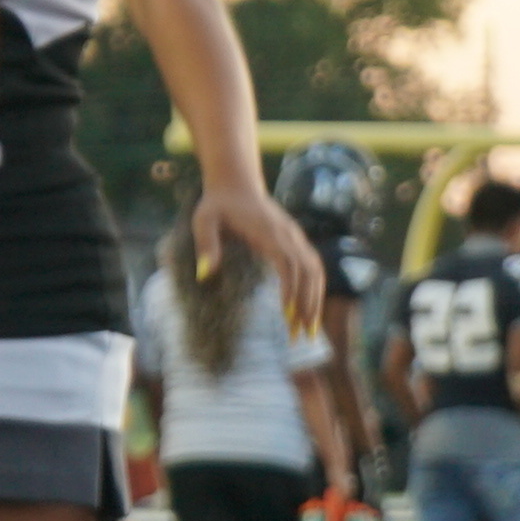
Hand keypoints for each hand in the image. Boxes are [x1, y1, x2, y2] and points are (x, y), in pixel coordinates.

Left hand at [189, 179, 324, 331]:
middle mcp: (288, 234)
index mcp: (268, 231)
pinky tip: (308, 311)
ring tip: (309, 331)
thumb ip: (205, 244)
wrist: (236, 184)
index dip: (291, 289)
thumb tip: (205, 275)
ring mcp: (295, 237)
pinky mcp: (295, 241)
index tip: (288, 315)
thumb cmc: (217, 205)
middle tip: (300, 336)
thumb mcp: (203, 220)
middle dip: (308, 304)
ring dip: (315, 300)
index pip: (288, 263)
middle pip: (308, 271)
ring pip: (316, 270)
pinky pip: (313, 267)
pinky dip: (315, 289)